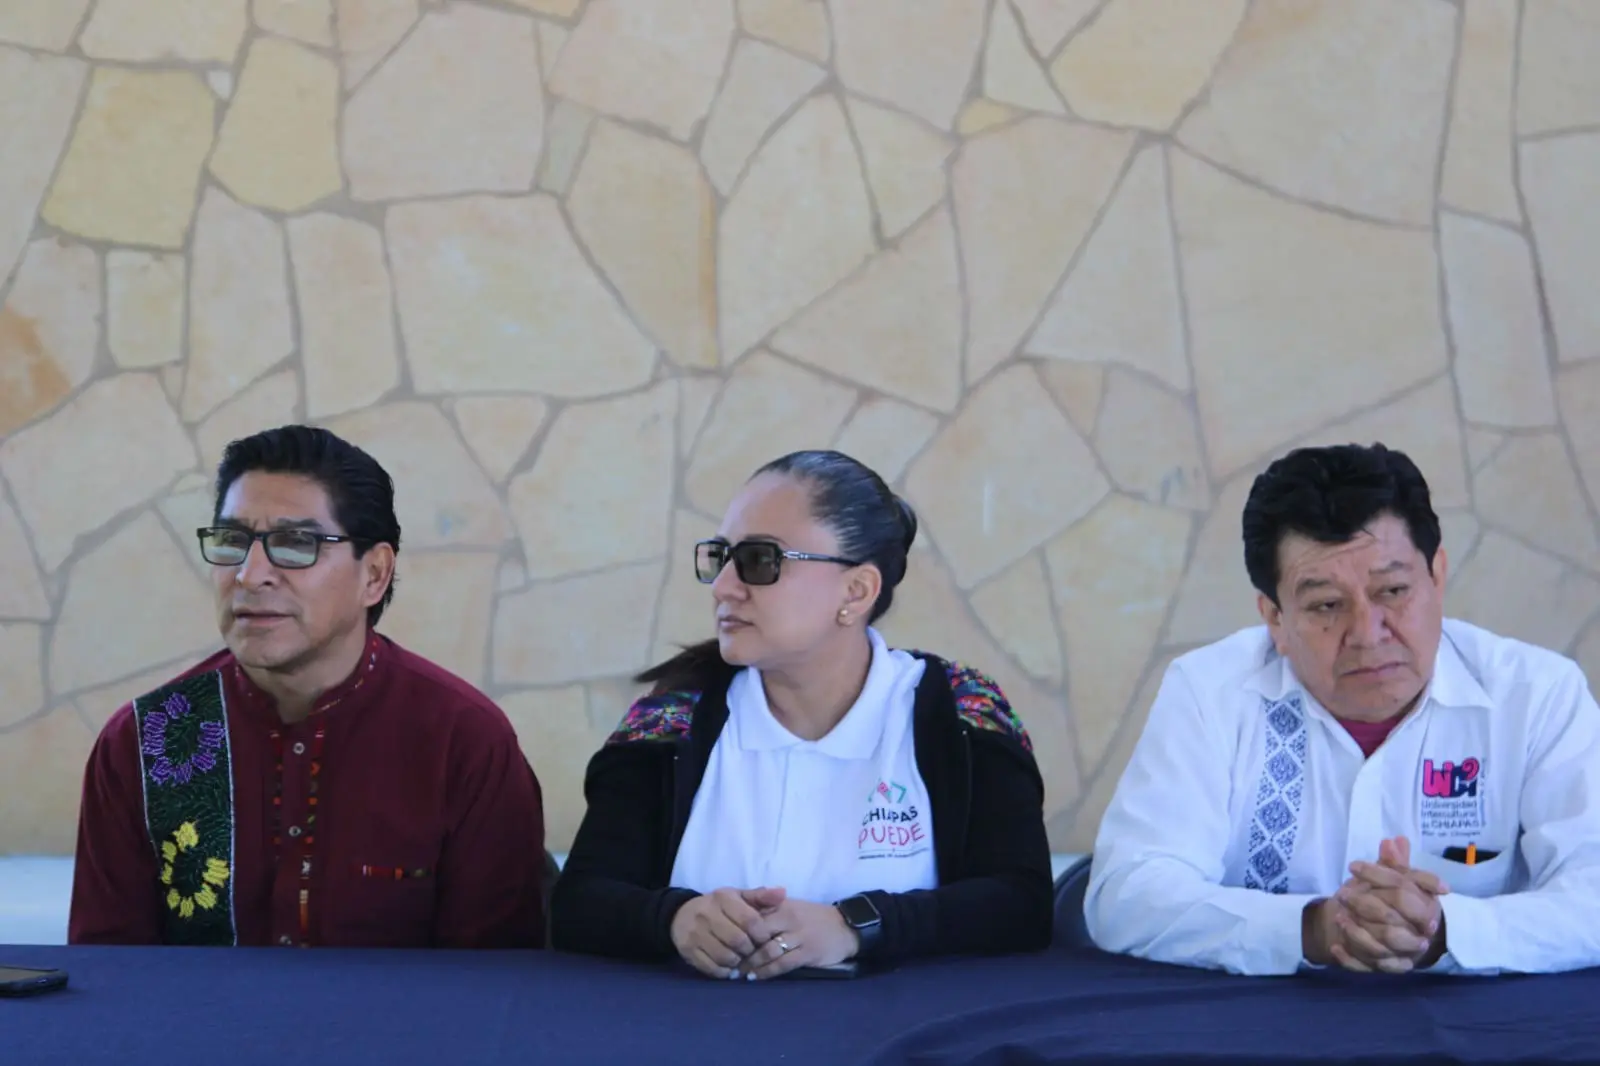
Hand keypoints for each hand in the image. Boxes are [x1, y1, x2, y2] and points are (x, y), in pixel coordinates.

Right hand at [669, 887, 778, 978]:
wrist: (681, 916)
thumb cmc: (718, 907)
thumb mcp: (738, 897)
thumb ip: (761, 896)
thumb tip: (783, 892)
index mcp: (723, 898)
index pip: (750, 920)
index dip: (761, 934)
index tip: (764, 939)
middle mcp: (707, 914)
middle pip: (738, 941)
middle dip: (750, 950)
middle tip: (753, 951)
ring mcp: (696, 934)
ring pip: (725, 956)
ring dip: (738, 963)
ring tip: (741, 959)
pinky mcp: (689, 951)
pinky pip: (711, 968)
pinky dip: (724, 971)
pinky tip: (729, 967)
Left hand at [736, 899, 860, 980]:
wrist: (844, 926)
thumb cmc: (812, 917)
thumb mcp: (790, 907)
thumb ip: (768, 909)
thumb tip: (738, 918)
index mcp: (781, 905)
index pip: (752, 915)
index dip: (736, 929)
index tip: (722, 941)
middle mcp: (788, 918)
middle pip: (756, 934)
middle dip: (740, 949)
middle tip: (726, 960)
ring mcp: (798, 936)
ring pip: (767, 951)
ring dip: (750, 964)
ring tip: (738, 972)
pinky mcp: (807, 952)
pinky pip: (782, 964)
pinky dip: (766, 972)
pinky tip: (756, 977)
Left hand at [1333, 837, 1448, 972]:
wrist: (1390, 933)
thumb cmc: (1393, 901)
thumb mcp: (1397, 880)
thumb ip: (1396, 864)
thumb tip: (1393, 840)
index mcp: (1426, 911)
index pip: (1404, 893)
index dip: (1378, 876)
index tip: (1353, 866)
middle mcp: (1418, 937)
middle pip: (1392, 925)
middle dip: (1365, 908)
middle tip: (1342, 894)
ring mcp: (1402, 956)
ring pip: (1380, 950)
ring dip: (1356, 934)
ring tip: (1338, 918)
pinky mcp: (1384, 969)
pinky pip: (1367, 967)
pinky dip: (1350, 958)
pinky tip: (1335, 946)